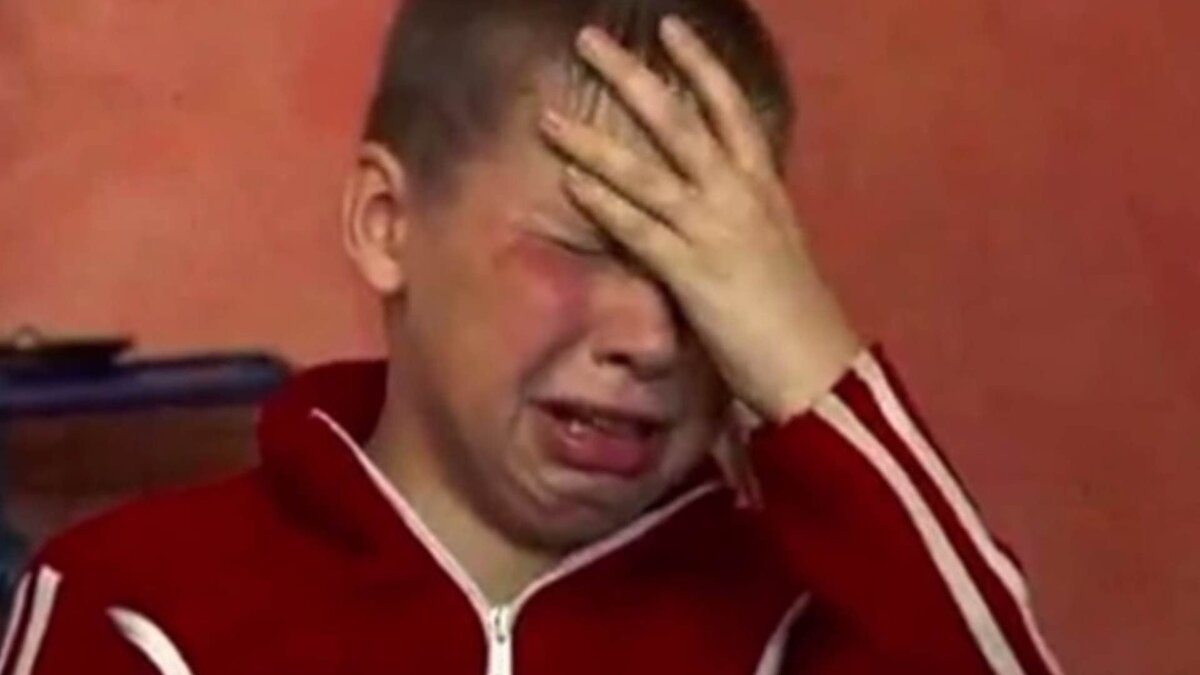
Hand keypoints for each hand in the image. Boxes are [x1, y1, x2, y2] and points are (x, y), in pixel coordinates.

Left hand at [538, 17, 863, 423]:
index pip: (730, 108)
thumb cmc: (798, 316)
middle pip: (680, 122)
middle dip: (632, 77)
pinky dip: (605, 203)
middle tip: (589, 39)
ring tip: (549, 118)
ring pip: (647, 172)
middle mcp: (741, 196)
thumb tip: (710, 202)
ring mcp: (716, 232)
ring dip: (594, 142)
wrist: (819, 368)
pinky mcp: (695, 274)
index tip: (670, 28)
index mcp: (764, 187)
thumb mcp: (776, 248)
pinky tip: (571, 181)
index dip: (700, 64)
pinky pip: (642, 230)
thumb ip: (743, 216)